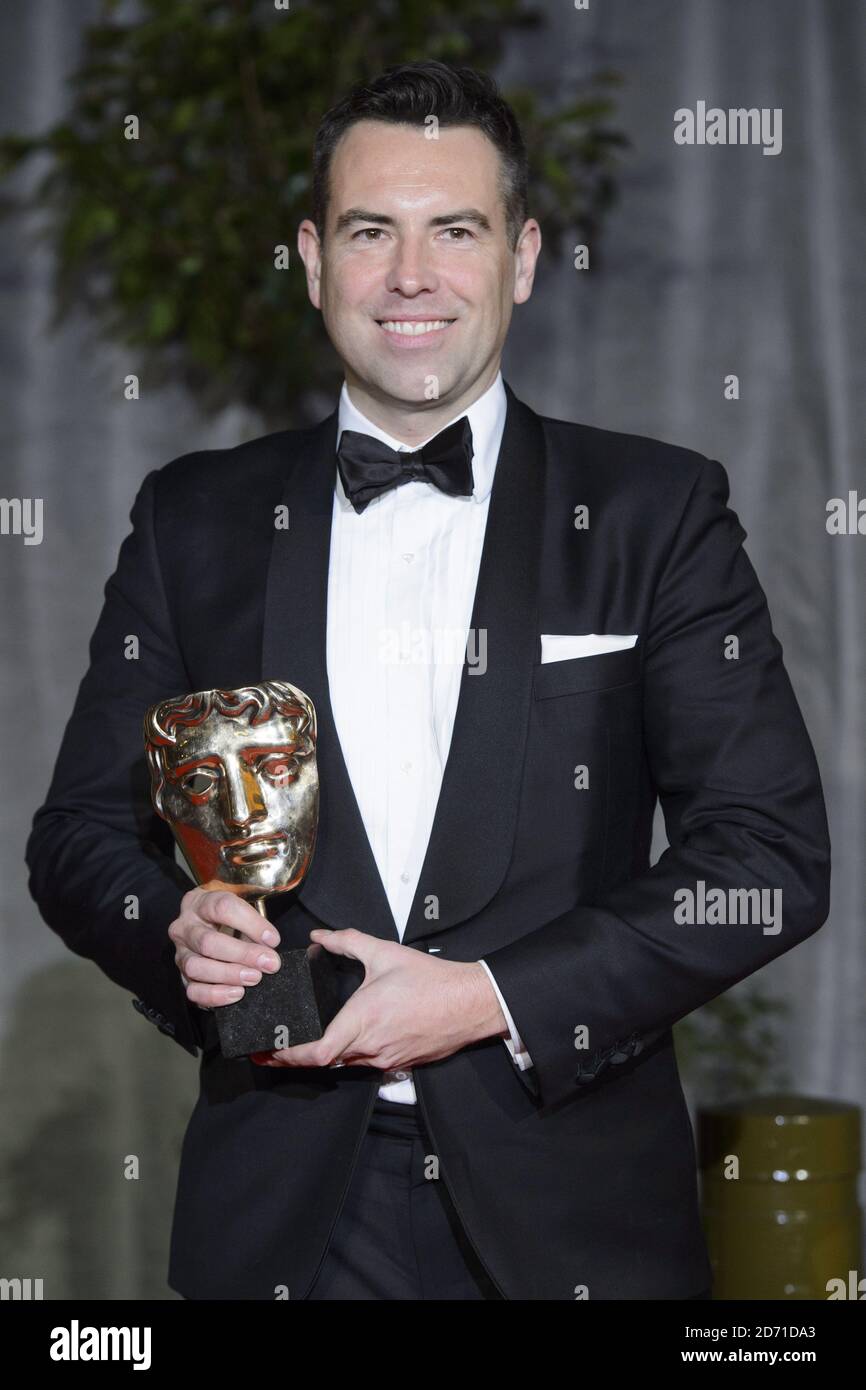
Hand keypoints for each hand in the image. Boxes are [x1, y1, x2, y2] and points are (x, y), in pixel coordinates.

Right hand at [168, 880, 281, 1008]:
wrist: (209, 925)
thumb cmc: (230, 916)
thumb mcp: (242, 907)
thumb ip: (255, 924)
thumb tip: (269, 949)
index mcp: (200, 901)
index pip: (223, 908)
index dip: (251, 924)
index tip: (273, 939)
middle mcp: (184, 926)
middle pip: (208, 941)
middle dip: (242, 954)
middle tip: (268, 963)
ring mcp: (180, 952)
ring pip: (196, 967)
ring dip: (229, 975)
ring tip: (254, 977)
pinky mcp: (182, 975)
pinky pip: (192, 991)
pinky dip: (215, 995)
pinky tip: (237, 992)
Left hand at [250, 928, 508, 1069]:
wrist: (472, 1003)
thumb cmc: (431, 980)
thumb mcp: (385, 952)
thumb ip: (347, 942)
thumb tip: (320, 936)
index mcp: (363, 1020)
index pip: (315, 1053)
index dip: (287, 1056)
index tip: (267, 1049)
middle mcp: (371, 1047)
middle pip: (323, 1063)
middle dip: (295, 1056)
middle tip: (270, 1047)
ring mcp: (385, 1059)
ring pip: (344, 1064)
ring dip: (322, 1055)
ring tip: (301, 1041)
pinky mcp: (399, 1063)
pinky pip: (364, 1063)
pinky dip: (347, 1054)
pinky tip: (342, 1038)